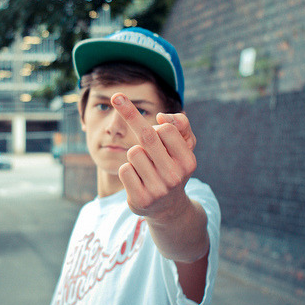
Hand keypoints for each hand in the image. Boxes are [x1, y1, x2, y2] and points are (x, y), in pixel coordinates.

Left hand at [111, 93, 196, 221]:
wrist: (169, 208)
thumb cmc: (173, 168)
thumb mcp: (184, 147)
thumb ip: (181, 125)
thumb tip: (162, 117)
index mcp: (187, 161)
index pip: (166, 129)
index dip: (158, 125)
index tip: (154, 115)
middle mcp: (174, 176)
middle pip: (147, 136)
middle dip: (128, 112)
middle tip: (116, 95)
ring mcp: (157, 190)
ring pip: (134, 152)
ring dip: (135, 154)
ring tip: (145, 166)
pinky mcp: (140, 199)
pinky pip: (124, 169)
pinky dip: (127, 170)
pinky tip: (137, 179)